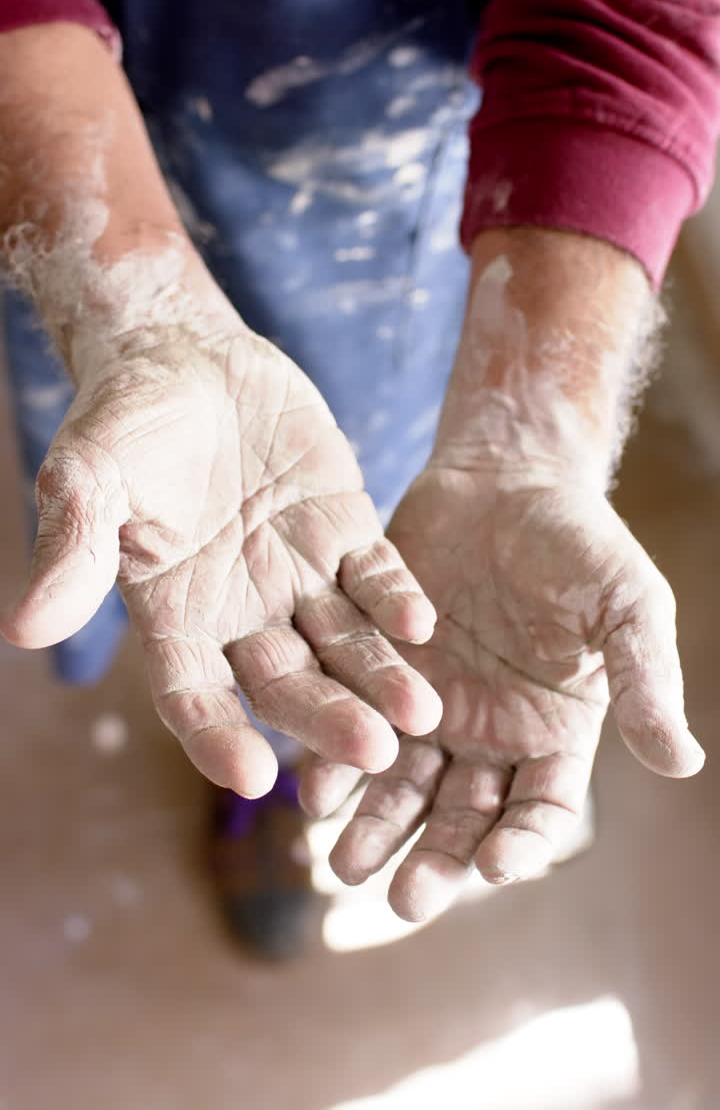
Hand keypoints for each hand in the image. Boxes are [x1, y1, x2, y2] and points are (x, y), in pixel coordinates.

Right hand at [0, 324, 439, 795]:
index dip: (218, 735)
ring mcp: (299, 574)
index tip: (250, 776)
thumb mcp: (88, 477)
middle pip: (288, 683)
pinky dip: (396, 599)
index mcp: (175, 616)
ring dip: (380, 677)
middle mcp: (243, 611)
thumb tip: (23, 630)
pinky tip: (420, 624)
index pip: (194, 694)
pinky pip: (377, 575)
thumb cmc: (124, 422)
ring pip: (344, 642)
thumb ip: (74, 549)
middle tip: (374, 752)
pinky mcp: (344, 528)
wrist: (185, 357)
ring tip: (419, 714)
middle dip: (328, 718)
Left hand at [310, 463, 703, 920]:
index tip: (495, 867)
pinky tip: (311, 785)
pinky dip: (333, 757)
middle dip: (432, 860)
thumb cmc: (580, 540)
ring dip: (373, 827)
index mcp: (552, 734)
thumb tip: (684, 762)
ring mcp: (428, 705)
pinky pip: (353, 723)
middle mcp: (487, 734)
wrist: (506, 476)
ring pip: (399, 785)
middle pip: (460, 817)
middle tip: (401, 900)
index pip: (540, 811)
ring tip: (340, 862)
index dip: (521, 843)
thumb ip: (644, 682)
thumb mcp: (626, 605)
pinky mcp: (376, 669)